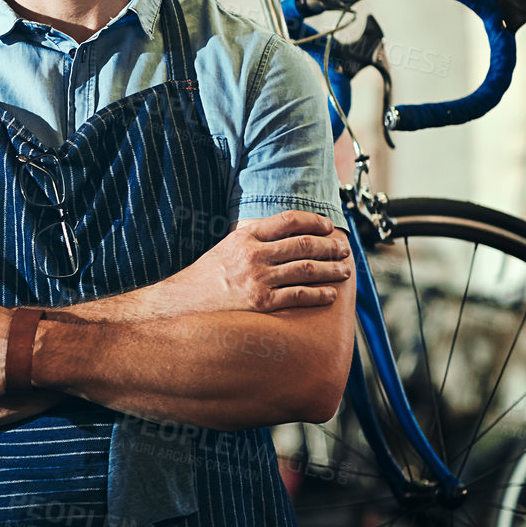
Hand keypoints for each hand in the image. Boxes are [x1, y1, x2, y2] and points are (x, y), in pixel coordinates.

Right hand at [160, 210, 350, 313]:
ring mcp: (259, 279)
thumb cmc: (201, 280)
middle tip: (343, 249)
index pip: (288, 220)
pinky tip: (330, 294)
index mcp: (244, 237)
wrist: (180, 306)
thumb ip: (249, 242)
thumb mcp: (222, 250)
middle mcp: (254, 255)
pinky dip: (319, 294)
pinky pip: (299, 295)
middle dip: (330, 246)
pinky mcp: (262, 303)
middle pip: (304, 244)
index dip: (313, 221)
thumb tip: (277, 238)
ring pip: (307, 268)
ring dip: (332, 268)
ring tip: (345, 270)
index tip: (327, 226)